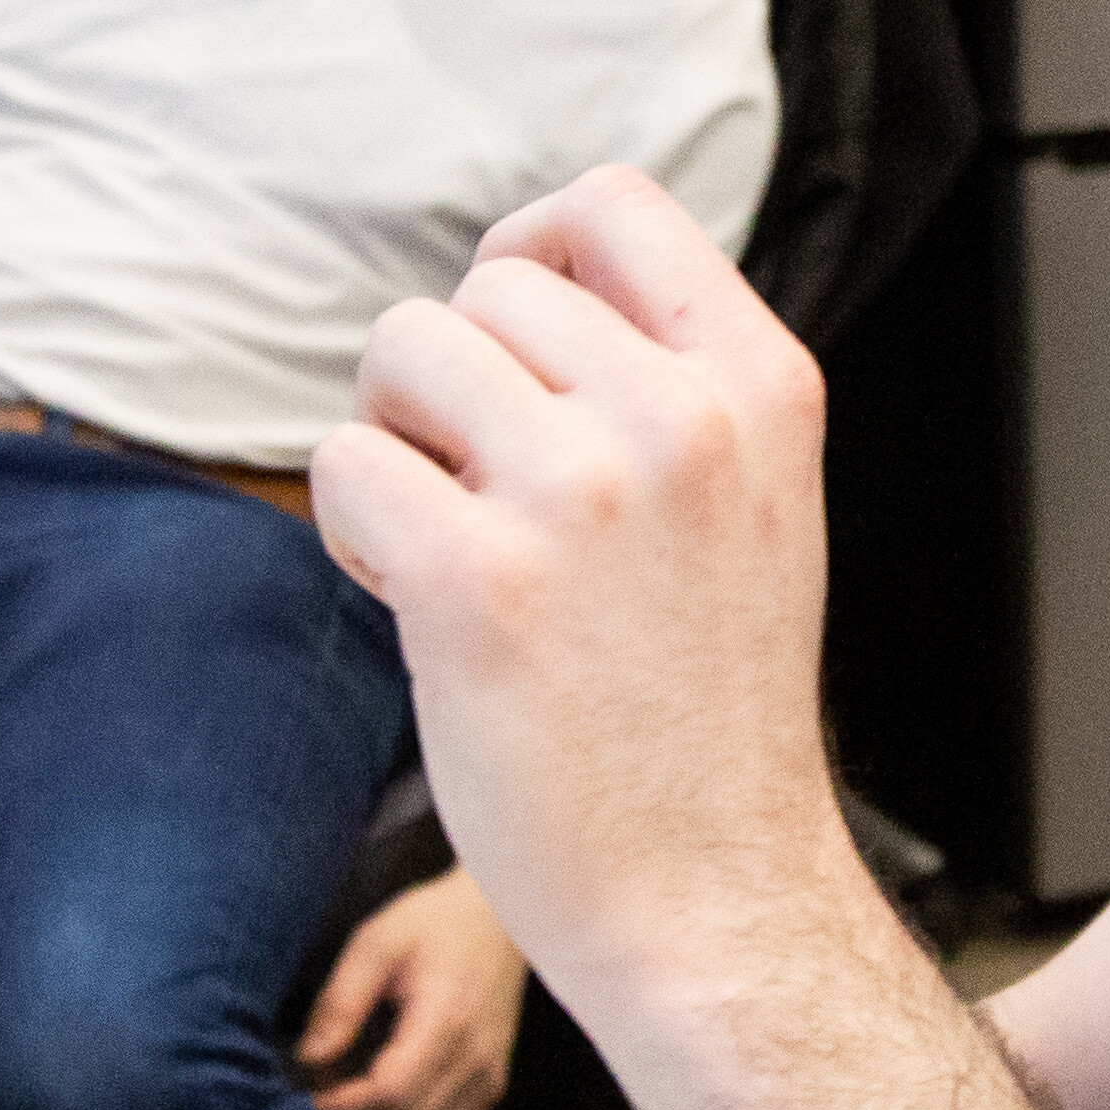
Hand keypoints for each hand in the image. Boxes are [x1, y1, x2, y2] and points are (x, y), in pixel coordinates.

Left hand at [298, 864, 526, 1109]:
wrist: (499, 918)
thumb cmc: (433, 923)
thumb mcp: (375, 944)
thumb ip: (341, 1002)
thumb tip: (309, 1059)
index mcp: (445, 1019)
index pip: (390, 1093)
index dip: (344, 1108)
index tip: (309, 1098)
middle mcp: (475, 1057)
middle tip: (322, 1100)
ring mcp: (489, 1076)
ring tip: (348, 1103)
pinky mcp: (493, 1085)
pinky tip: (383, 1109)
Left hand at [309, 168, 857, 1016]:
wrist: (715, 905)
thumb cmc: (707, 720)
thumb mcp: (754, 508)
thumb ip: (669, 387)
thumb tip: (518, 286)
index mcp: (763, 389)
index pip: (614, 204)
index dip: (531, 248)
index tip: (512, 340)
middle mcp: (682, 421)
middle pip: (486, 285)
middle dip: (454, 381)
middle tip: (484, 499)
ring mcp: (581, 495)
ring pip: (402, 350)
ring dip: (395, 439)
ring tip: (448, 543)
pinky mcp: (476, 581)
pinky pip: (346, 462)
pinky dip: (354, 528)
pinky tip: (413, 607)